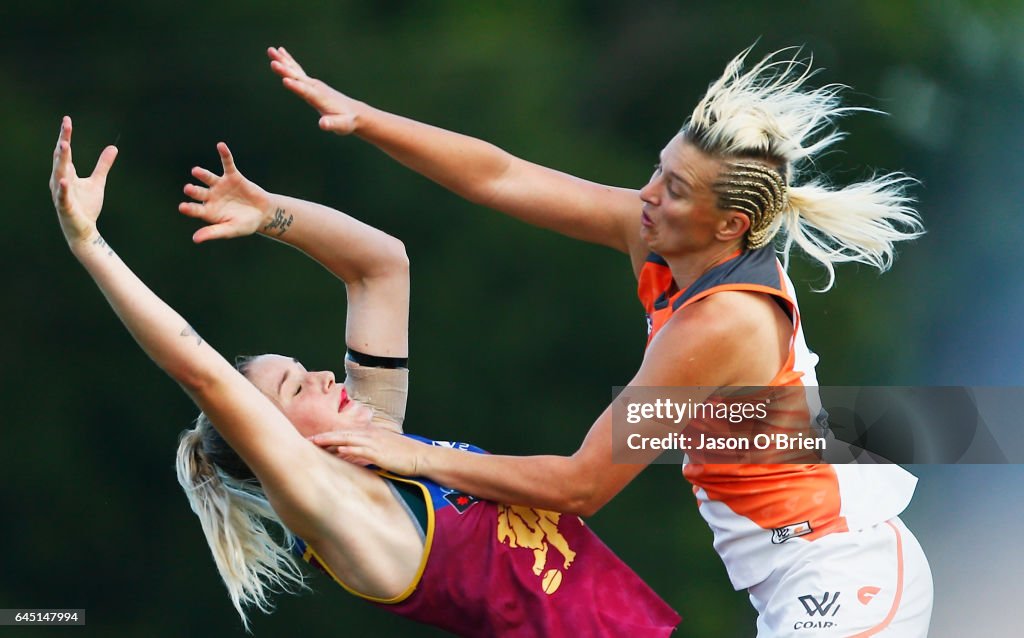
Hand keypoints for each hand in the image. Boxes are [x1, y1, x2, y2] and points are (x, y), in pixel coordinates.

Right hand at [49, 116, 117, 246]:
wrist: (84, 230)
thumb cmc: (86, 206)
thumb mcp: (97, 182)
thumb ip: (103, 165)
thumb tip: (113, 147)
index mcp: (66, 173)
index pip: (65, 151)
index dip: (65, 135)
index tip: (67, 119)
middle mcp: (60, 180)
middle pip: (61, 158)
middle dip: (63, 141)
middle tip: (66, 125)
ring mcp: (61, 193)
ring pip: (59, 173)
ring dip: (61, 159)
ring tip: (64, 145)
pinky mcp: (65, 207)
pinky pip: (63, 196)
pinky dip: (63, 188)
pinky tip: (63, 179)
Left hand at [178, 142, 270, 242]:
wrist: (263, 213)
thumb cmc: (245, 224)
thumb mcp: (230, 229)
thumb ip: (214, 232)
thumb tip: (195, 239)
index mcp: (209, 211)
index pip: (195, 209)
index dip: (189, 208)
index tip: (182, 207)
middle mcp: (211, 197)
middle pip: (199, 192)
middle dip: (194, 190)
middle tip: (188, 188)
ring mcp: (221, 186)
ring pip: (209, 178)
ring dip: (202, 174)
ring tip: (196, 171)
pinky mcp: (233, 176)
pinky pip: (228, 164)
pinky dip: (225, 155)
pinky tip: (221, 146)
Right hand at [267, 46, 364, 134]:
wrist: (353, 113)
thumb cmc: (346, 121)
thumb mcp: (341, 126)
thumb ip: (332, 124)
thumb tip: (323, 124)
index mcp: (320, 98)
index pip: (307, 92)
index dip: (296, 87)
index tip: (285, 80)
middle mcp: (315, 88)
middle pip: (298, 78)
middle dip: (286, 71)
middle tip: (273, 62)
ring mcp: (313, 84)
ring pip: (296, 70)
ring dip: (283, 61)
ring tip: (271, 50)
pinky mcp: (311, 83)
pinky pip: (297, 70)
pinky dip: (288, 61)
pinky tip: (281, 52)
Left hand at [308, 428, 425, 475]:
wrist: (422, 457)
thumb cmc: (403, 455)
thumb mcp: (383, 449)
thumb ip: (366, 450)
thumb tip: (349, 455)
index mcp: (370, 434)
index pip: (344, 433)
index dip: (327, 436)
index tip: (312, 439)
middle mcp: (370, 435)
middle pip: (342, 433)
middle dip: (323, 437)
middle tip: (305, 440)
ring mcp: (375, 442)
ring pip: (348, 439)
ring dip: (331, 440)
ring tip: (315, 442)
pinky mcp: (381, 453)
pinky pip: (363, 449)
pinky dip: (351, 449)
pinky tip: (340, 450)